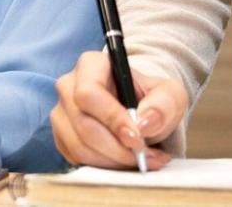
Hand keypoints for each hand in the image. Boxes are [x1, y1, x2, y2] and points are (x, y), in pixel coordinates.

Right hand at [50, 49, 180, 168]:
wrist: (140, 111)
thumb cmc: (152, 99)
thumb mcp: (170, 94)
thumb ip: (164, 104)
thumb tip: (145, 122)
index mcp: (91, 65)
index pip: (89, 93)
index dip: (112, 119)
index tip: (137, 138)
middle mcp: (68, 85)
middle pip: (84, 124)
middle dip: (118, 148)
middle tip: (147, 156)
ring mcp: (61, 112)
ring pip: (79, 146)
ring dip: (114, 161)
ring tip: (142, 160)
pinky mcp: (60, 136)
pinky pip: (76, 158)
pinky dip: (104, 166)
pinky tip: (124, 161)